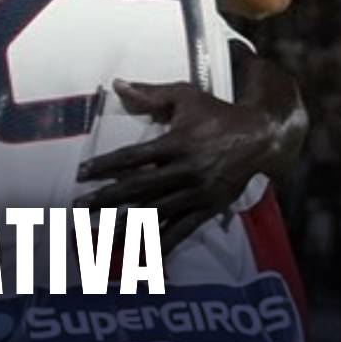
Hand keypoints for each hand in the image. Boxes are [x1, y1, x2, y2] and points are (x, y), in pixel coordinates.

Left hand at [76, 80, 284, 253]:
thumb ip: (151, 93)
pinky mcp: (208, 209)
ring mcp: (197, 193)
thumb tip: (117, 84)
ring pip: (157, 213)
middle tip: (79, 207)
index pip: (133, 157)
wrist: (261, 137)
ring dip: (127, 226)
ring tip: (101, 236)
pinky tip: (142, 257)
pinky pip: (182, 230)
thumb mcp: (186, 96)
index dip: (105, 165)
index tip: (81, 174)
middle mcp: (186, 170)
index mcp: (177, 143)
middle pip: (139, 188)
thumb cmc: (217, 113)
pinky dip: (162, 245)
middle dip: (107, 199)